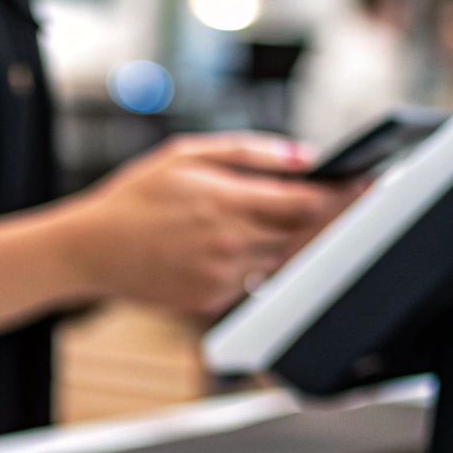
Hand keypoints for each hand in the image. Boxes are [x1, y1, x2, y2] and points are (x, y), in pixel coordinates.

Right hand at [52, 133, 361, 315]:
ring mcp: (222, 278)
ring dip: (290, 240)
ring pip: (282, 259)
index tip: (364, 184)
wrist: (88, 250)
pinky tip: (230, 244)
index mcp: (227, 203)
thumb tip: (304, 157)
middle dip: (326, 218)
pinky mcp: (211, 300)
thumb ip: (250, 152)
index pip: (308, 203)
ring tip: (273, 219)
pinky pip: (251, 280)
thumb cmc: (134, 198)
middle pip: (305, 235)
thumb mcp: (186, 155)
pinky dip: (254, 261)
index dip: (342, 194)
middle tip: (345, 201)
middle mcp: (230, 245)